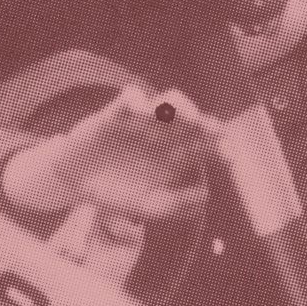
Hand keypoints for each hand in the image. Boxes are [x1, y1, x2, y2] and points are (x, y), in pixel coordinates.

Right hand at [14, 85, 211, 222]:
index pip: (205, 145)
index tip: (230, 157)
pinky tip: (139, 109)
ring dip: (179, 106)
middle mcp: (163, 134)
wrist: (75, 184)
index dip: (221, 147)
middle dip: (205, 123)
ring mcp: (141, 122)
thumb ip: (175, 204)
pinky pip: (128, 98)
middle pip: (192, 120)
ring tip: (187, 117)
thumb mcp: (147, 206)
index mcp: (176, 155)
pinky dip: (135, 100)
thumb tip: (205, 196)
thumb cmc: (117, 194)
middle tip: (214, 131)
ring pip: (167, 102)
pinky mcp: (116, 114)